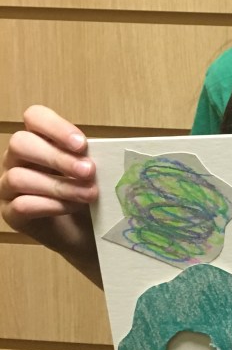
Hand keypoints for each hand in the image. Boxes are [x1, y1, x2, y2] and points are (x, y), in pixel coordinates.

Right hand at [0, 105, 101, 284]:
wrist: (87, 232)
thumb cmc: (88, 192)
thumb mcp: (93, 171)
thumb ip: (90, 157)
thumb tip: (104, 151)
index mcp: (38, 139)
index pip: (34, 117)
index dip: (56, 127)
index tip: (82, 145)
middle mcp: (17, 159)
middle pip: (21, 144)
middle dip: (58, 158)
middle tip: (89, 171)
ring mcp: (8, 186)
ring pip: (20, 177)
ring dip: (59, 186)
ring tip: (89, 195)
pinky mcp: (10, 213)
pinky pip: (21, 205)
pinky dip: (50, 206)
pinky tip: (72, 208)